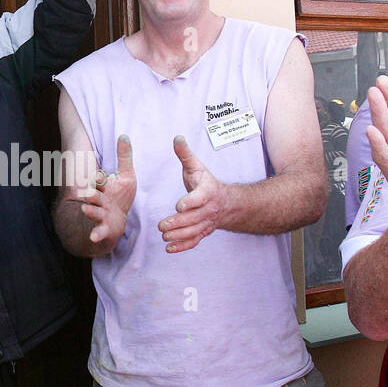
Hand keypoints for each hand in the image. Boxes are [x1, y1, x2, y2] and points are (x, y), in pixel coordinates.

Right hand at [76, 134, 135, 246]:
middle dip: (91, 193)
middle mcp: (96, 199)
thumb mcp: (126, 176)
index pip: (97, 179)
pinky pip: (99, 231)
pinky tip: (93, 238)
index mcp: (100, 185)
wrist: (115, 222)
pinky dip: (96, 234)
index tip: (100, 175)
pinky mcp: (103, 228)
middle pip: (92, 195)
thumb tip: (124, 135)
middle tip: (88, 192)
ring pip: (93, 211)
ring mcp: (99, 214)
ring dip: (90, 210)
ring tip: (85, 209)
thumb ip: (124, 157)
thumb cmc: (119, 197)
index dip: (99, 177)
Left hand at [160, 136, 223, 252]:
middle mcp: (209, 209)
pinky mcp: (203, 232)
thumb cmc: (205, 182)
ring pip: (194, 231)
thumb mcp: (197, 167)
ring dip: (179, 236)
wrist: (225, 202)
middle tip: (162, 226)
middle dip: (178, 223)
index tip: (179, 206)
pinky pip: (194, 241)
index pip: (200, 198)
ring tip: (164, 237)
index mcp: (207, 191)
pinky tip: (169, 248)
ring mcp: (207, 222)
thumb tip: (176, 137)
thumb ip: (185, 154)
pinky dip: (183, 246)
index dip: (190, 202)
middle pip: (194, 218)